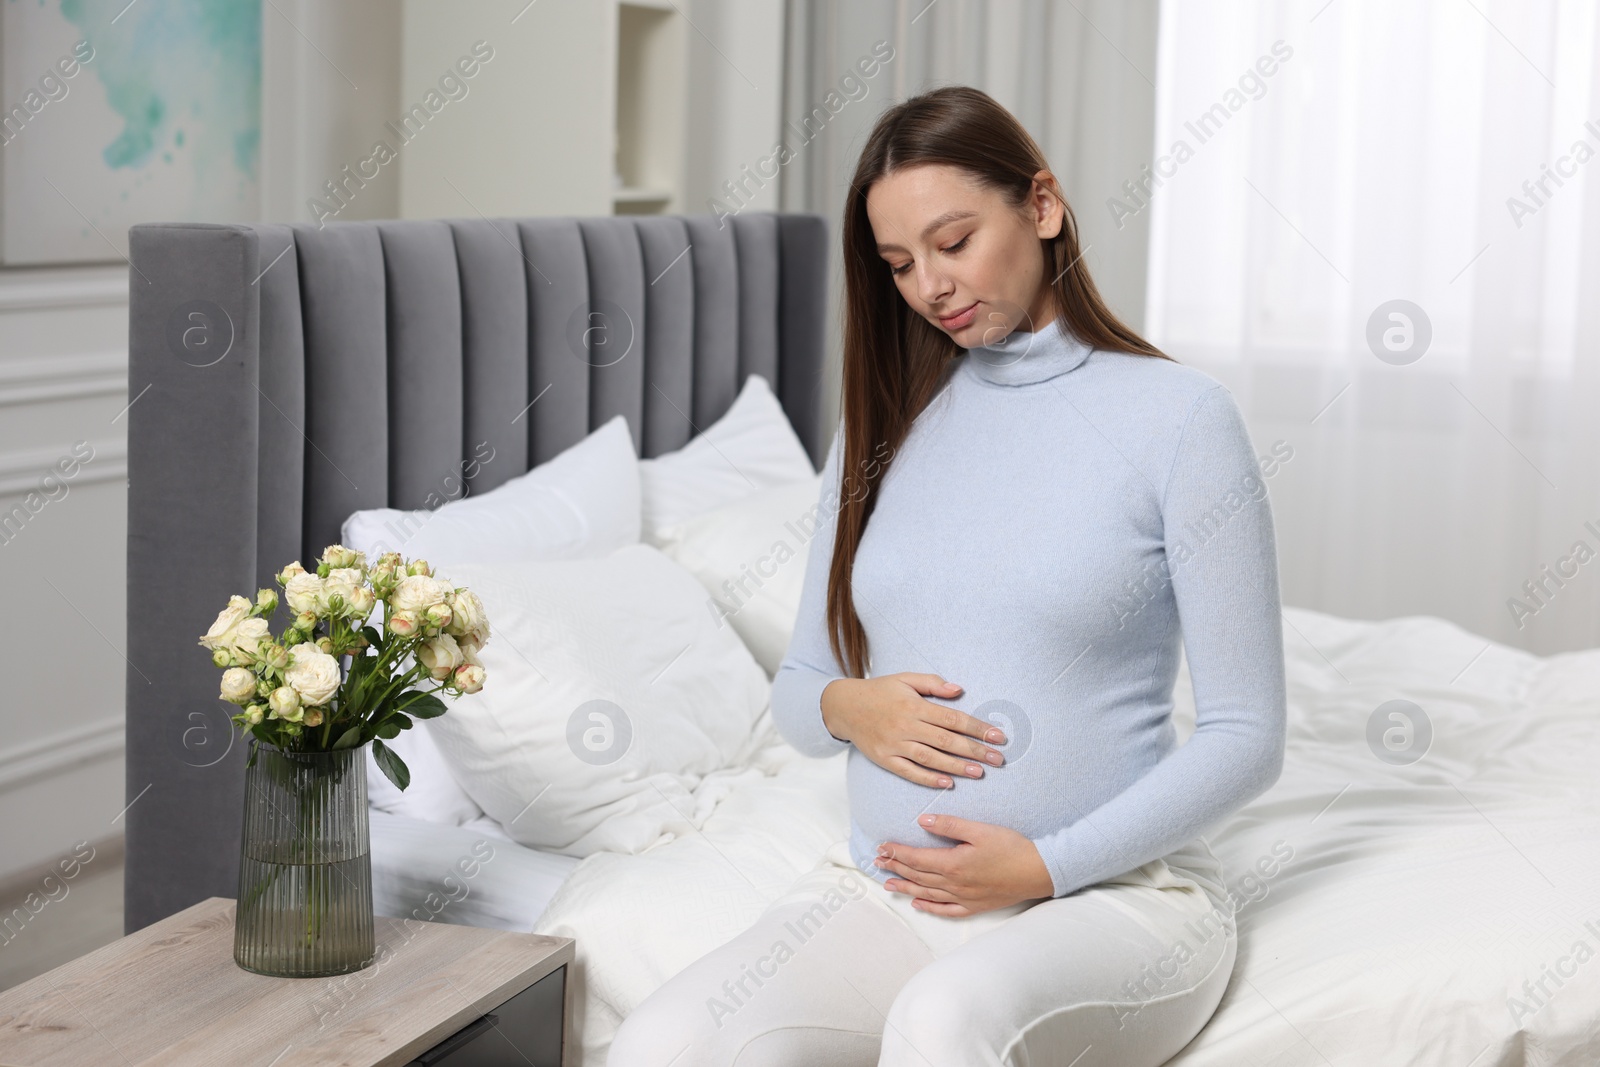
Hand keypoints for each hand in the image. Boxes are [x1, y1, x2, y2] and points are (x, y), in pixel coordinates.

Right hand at [820, 674, 1006, 786]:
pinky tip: (948, 784)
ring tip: (979, 772)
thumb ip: (932, 683)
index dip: (977, 728)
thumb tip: (959, 690)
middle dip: (975, 750)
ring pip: (931, 759)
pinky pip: (909, 772)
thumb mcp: (905, 678)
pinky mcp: (885, 759)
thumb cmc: (880, 691)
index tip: (998, 736)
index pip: (952, 718)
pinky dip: (929, 779)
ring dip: (957, 766)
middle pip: (946, 741)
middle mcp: (906, 726)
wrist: (845, 706)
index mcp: (914, 706)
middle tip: (998, 759)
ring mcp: (894, 745)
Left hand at [874, 813, 1054, 915]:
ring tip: (888, 885)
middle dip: (896, 869)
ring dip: (906, 889)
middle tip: (877, 863)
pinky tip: (918, 905)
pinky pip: (947, 910)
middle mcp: (954, 885)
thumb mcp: (980, 830)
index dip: (897, 853)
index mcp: (953, 864)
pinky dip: (930, 908)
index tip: (882, 847)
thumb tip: (923, 821)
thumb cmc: (1012, 847)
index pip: (916, 859)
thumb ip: (950, 826)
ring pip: (927, 894)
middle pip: (918, 876)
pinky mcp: (975, 906)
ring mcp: (964, 898)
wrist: (1039, 872)